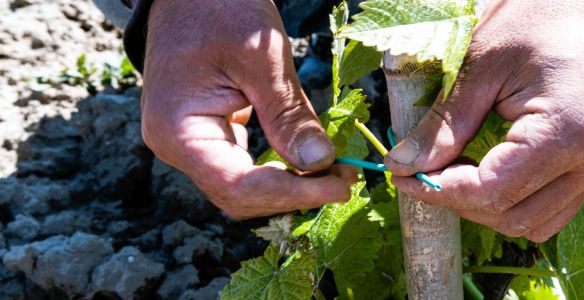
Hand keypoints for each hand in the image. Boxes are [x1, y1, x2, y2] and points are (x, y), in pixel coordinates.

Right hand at [141, 0, 356, 218]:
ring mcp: (190, 144)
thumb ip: (288, 114)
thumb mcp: (262, 57)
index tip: (340, 188)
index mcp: (178, 131)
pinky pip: (243, 168)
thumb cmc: (220, 8)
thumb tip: (320, 164)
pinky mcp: (207, 135)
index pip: (238, 186)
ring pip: (243, 188)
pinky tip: (309, 163)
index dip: (293, 194)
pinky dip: (278, 171)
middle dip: (296, 193)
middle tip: (346, 179)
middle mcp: (177, 147)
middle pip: (240, 195)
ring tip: (334, 172)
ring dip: (290, 186)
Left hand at [384, 0, 583, 241]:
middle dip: (458, 201)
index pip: (491, 191)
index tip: (402, 175)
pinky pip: (553, 208)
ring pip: (534, 223)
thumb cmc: (542, 14)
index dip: (438, 190)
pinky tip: (488, 171)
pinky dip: (516, 202)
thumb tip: (405, 164)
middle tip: (420, 171)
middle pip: (512, 216)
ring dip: (486, 208)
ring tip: (453, 171)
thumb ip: (445, 123)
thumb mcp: (483, 62)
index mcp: (569, 132)